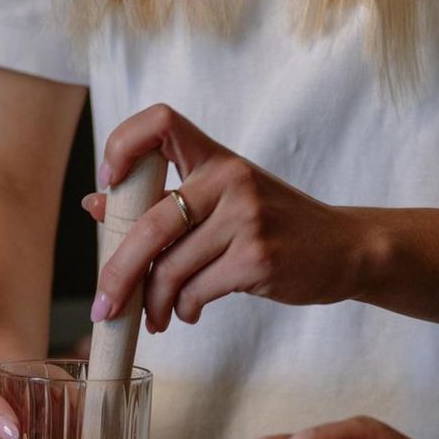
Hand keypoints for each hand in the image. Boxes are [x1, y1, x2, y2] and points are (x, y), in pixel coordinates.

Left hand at [85, 104, 366, 332]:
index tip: (109, 182)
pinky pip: (197, 290)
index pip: (160, 122)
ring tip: (156, 316)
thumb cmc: (273, 224)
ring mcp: (246, 218)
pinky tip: (189, 311)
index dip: (123, 145)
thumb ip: (164, 200)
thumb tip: (94, 204)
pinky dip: (185, 308)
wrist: (343, 248)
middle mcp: (230, 179)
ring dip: (153, 302)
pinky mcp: (258, 258)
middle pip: (149, 223)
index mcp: (216, 157)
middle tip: (105, 304)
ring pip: (171, 268)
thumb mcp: (223, 200)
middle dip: (118, 272)